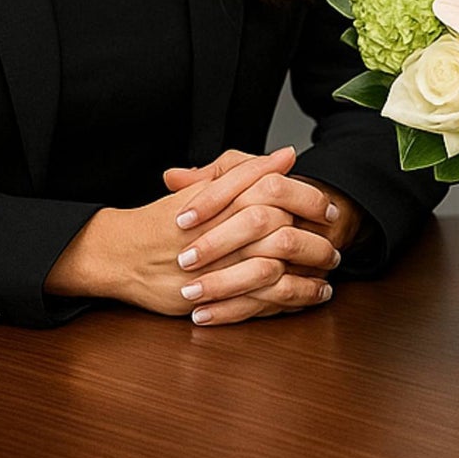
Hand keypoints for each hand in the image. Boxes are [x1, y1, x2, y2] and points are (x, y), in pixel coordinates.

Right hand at [45, 148, 336, 323]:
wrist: (122, 254)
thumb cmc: (168, 217)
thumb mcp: (205, 184)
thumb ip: (245, 168)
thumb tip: (288, 156)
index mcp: (222, 200)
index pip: (276, 193)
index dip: (310, 200)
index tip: (329, 208)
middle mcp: (220, 233)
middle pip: (282, 233)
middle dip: (316, 241)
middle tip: (336, 244)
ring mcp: (215, 268)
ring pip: (275, 270)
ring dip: (309, 274)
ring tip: (328, 273)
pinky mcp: (210, 298)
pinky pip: (260, 302)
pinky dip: (291, 299)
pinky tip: (310, 296)